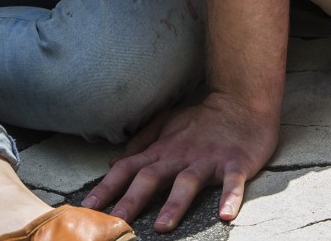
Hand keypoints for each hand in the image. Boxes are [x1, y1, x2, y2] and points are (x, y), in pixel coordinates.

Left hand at [83, 93, 277, 232]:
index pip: (128, 169)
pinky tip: (226, 215)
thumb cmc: (202, 120)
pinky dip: (230, 198)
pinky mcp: (235, 163)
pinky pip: (233, 182)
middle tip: (117, 222)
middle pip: (152, 177)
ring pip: (187, 182)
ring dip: (174, 204)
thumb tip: (113, 162)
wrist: (242, 104)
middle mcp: (181, 155)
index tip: (88, 208)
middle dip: (132, 200)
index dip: (108, 187)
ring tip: (161, 226)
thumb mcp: (166, 124)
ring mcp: (208, 159)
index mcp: (163, 150)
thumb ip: (140, 143)